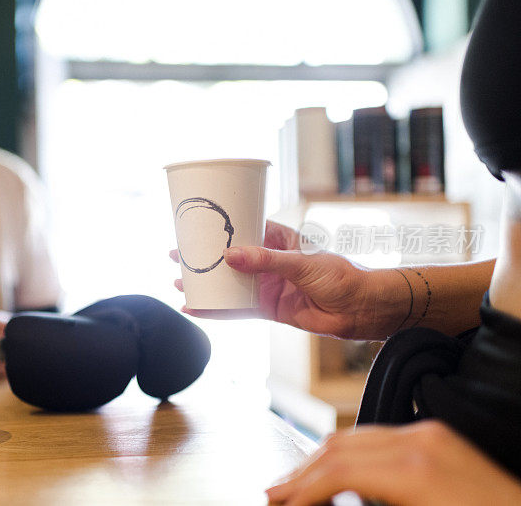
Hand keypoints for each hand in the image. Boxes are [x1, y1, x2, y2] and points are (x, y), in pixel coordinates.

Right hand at [172, 220, 403, 339]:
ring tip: (179, 283)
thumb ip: (267, 261)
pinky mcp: (269, 309)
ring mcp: (267, 286)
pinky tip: (197, 309)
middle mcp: (269, 262)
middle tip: (176, 256)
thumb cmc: (342, 276)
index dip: (218, 229)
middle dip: (203, 258)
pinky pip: (238, 310)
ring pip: (229, 284)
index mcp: (278, 240)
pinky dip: (217, 311)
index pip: (243, 229)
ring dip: (205, 285)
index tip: (194, 227)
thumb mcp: (302, 263)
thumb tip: (231, 256)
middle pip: (228, 258)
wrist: (363, 309)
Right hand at [266, 421, 520, 505]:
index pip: (335, 468)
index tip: (278, 505)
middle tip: (274, 494)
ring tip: (297, 485)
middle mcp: (421, 440)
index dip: (299, 489)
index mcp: (415, 468)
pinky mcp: (439, 437)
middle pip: (339, 445)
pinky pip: (379, 437)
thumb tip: (317, 503)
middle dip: (301, 471)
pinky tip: (337, 474)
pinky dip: (349, 454)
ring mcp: (432, 434)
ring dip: (321, 460)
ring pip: (355, 435)